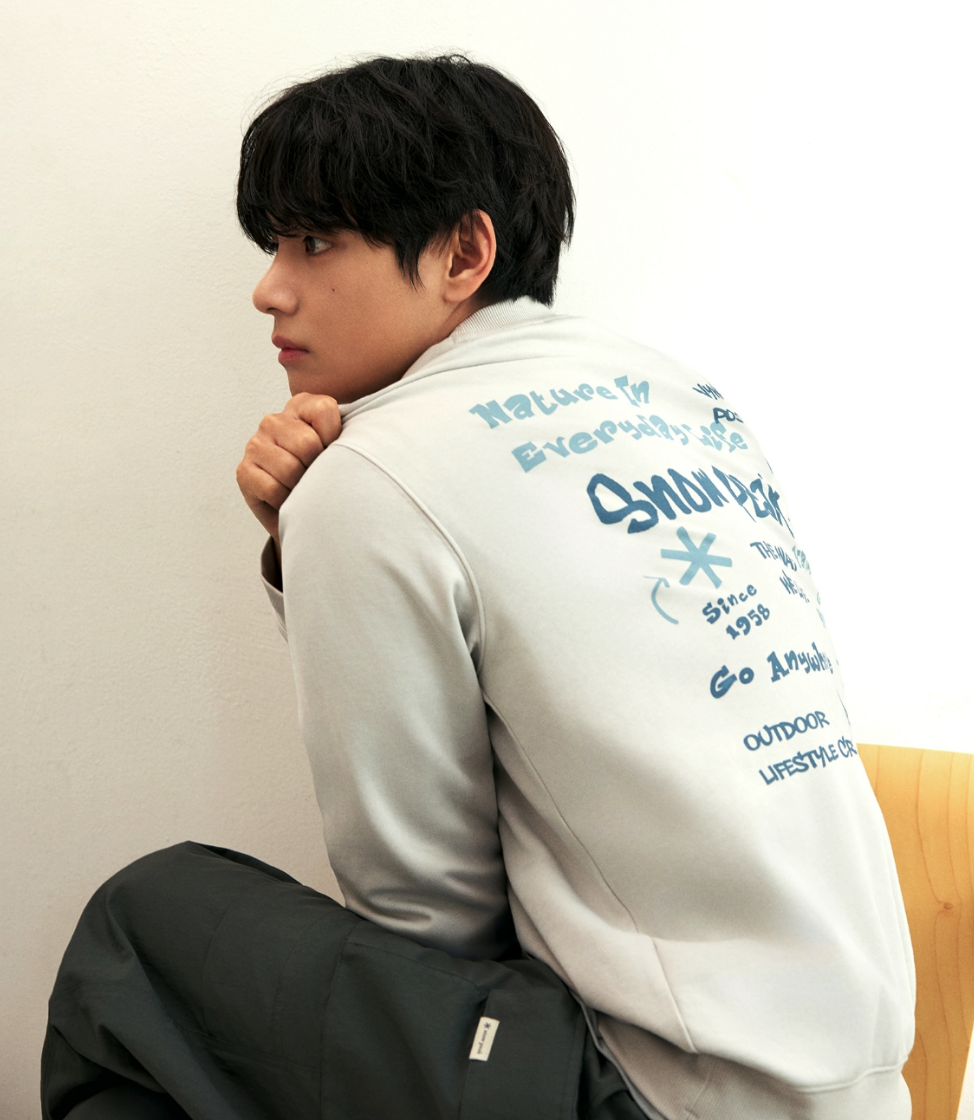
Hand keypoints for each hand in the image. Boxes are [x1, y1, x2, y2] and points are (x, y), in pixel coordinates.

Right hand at [236, 393, 341, 547]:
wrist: (304, 511)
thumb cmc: (323, 476)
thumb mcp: (340, 448)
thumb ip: (346, 435)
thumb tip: (352, 445)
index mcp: (301, 406)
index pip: (323, 410)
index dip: (334, 438)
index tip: (332, 452)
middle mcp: (274, 421)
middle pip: (306, 443)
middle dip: (317, 468)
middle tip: (317, 477)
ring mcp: (256, 445)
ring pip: (289, 468)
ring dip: (301, 488)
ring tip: (303, 489)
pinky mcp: (244, 471)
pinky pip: (273, 488)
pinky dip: (285, 501)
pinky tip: (287, 499)